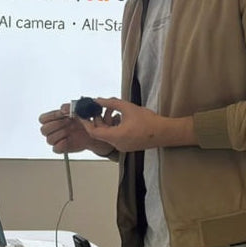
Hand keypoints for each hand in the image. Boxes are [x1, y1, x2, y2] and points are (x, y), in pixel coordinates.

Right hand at [38, 104, 115, 156]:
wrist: (96, 131)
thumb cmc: (86, 118)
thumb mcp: (80, 109)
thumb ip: (71, 107)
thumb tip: (64, 108)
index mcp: (55, 118)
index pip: (43, 119)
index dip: (51, 116)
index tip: (64, 113)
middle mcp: (54, 129)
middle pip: (44, 130)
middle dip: (55, 125)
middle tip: (68, 122)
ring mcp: (58, 139)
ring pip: (49, 139)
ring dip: (60, 134)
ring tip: (71, 130)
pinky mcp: (63, 148)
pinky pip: (56, 149)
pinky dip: (61, 145)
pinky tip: (68, 140)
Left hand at [80, 97, 195, 151]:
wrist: (164, 132)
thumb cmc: (148, 121)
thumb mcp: (128, 108)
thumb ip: (111, 103)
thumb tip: (98, 99)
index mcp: (115, 136)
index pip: (93, 132)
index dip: (86, 123)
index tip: (81, 114)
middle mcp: (116, 144)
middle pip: (100, 133)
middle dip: (97, 120)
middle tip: (96, 108)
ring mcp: (122, 147)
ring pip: (108, 134)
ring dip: (106, 123)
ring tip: (110, 109)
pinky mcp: (127, 146)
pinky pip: (115, 137)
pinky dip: (113, 127)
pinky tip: (119, 117)